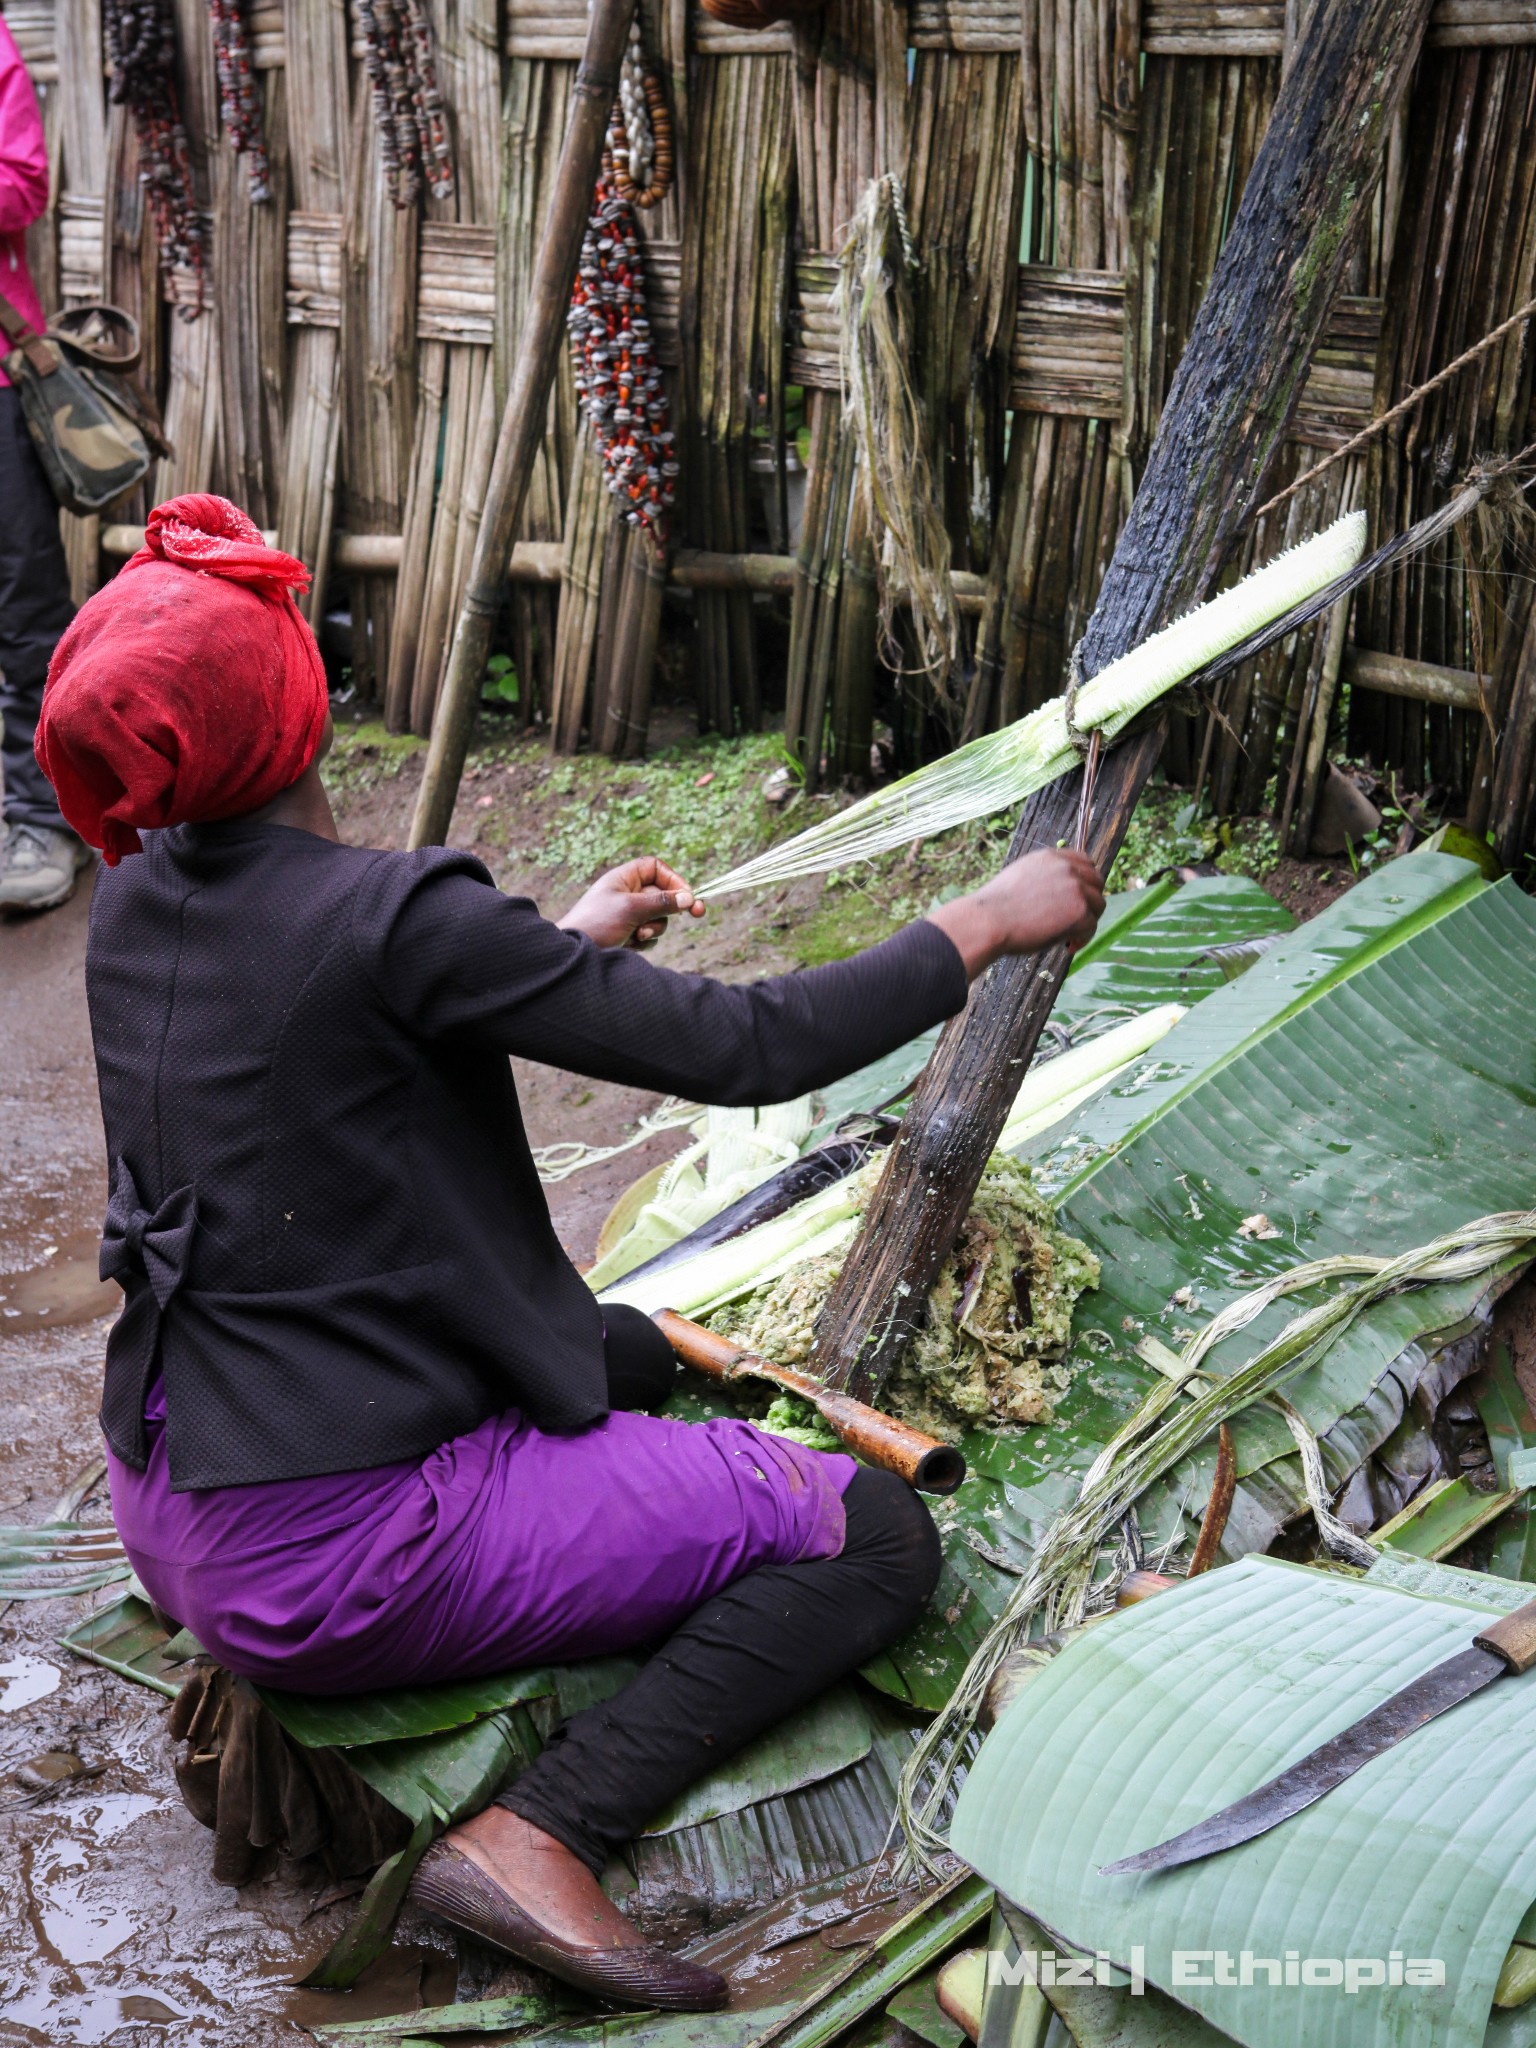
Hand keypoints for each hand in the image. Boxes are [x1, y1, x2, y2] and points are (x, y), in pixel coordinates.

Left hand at [557, 856, 706, 950]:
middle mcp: (627, 894)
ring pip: (659, 918)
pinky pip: (650, 934)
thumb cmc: (596, 924)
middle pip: (662, 894)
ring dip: (654, 927)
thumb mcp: (631, 909)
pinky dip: (645, 940)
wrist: (573, 955)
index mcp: (624, 879)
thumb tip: (689, 897)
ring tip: (637, 934)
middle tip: (698, 914)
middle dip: (668, 908)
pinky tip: (630, 944)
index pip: (656, 868)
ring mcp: (628, 915)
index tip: (688, 894)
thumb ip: (661, 902)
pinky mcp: (628, 934)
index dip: (674, 879)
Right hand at [926, 848, 1104, 977]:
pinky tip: (1068, 946)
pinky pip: (1091, 927)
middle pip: (1096, 881)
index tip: (1081, 896)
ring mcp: (1075, 889)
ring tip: (1070, 936)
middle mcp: (1066, 868)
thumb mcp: (1020, 878)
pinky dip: (1082, 939)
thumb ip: (1043, 878)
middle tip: (1078, 919)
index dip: (1085, 880)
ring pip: (1098, 904)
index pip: (1083, 861)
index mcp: (1050, 857)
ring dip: (1087, 921)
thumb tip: (1057, 894)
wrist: (987, 921)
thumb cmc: (995, 908)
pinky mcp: (1080, 912)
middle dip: (1090, 900)